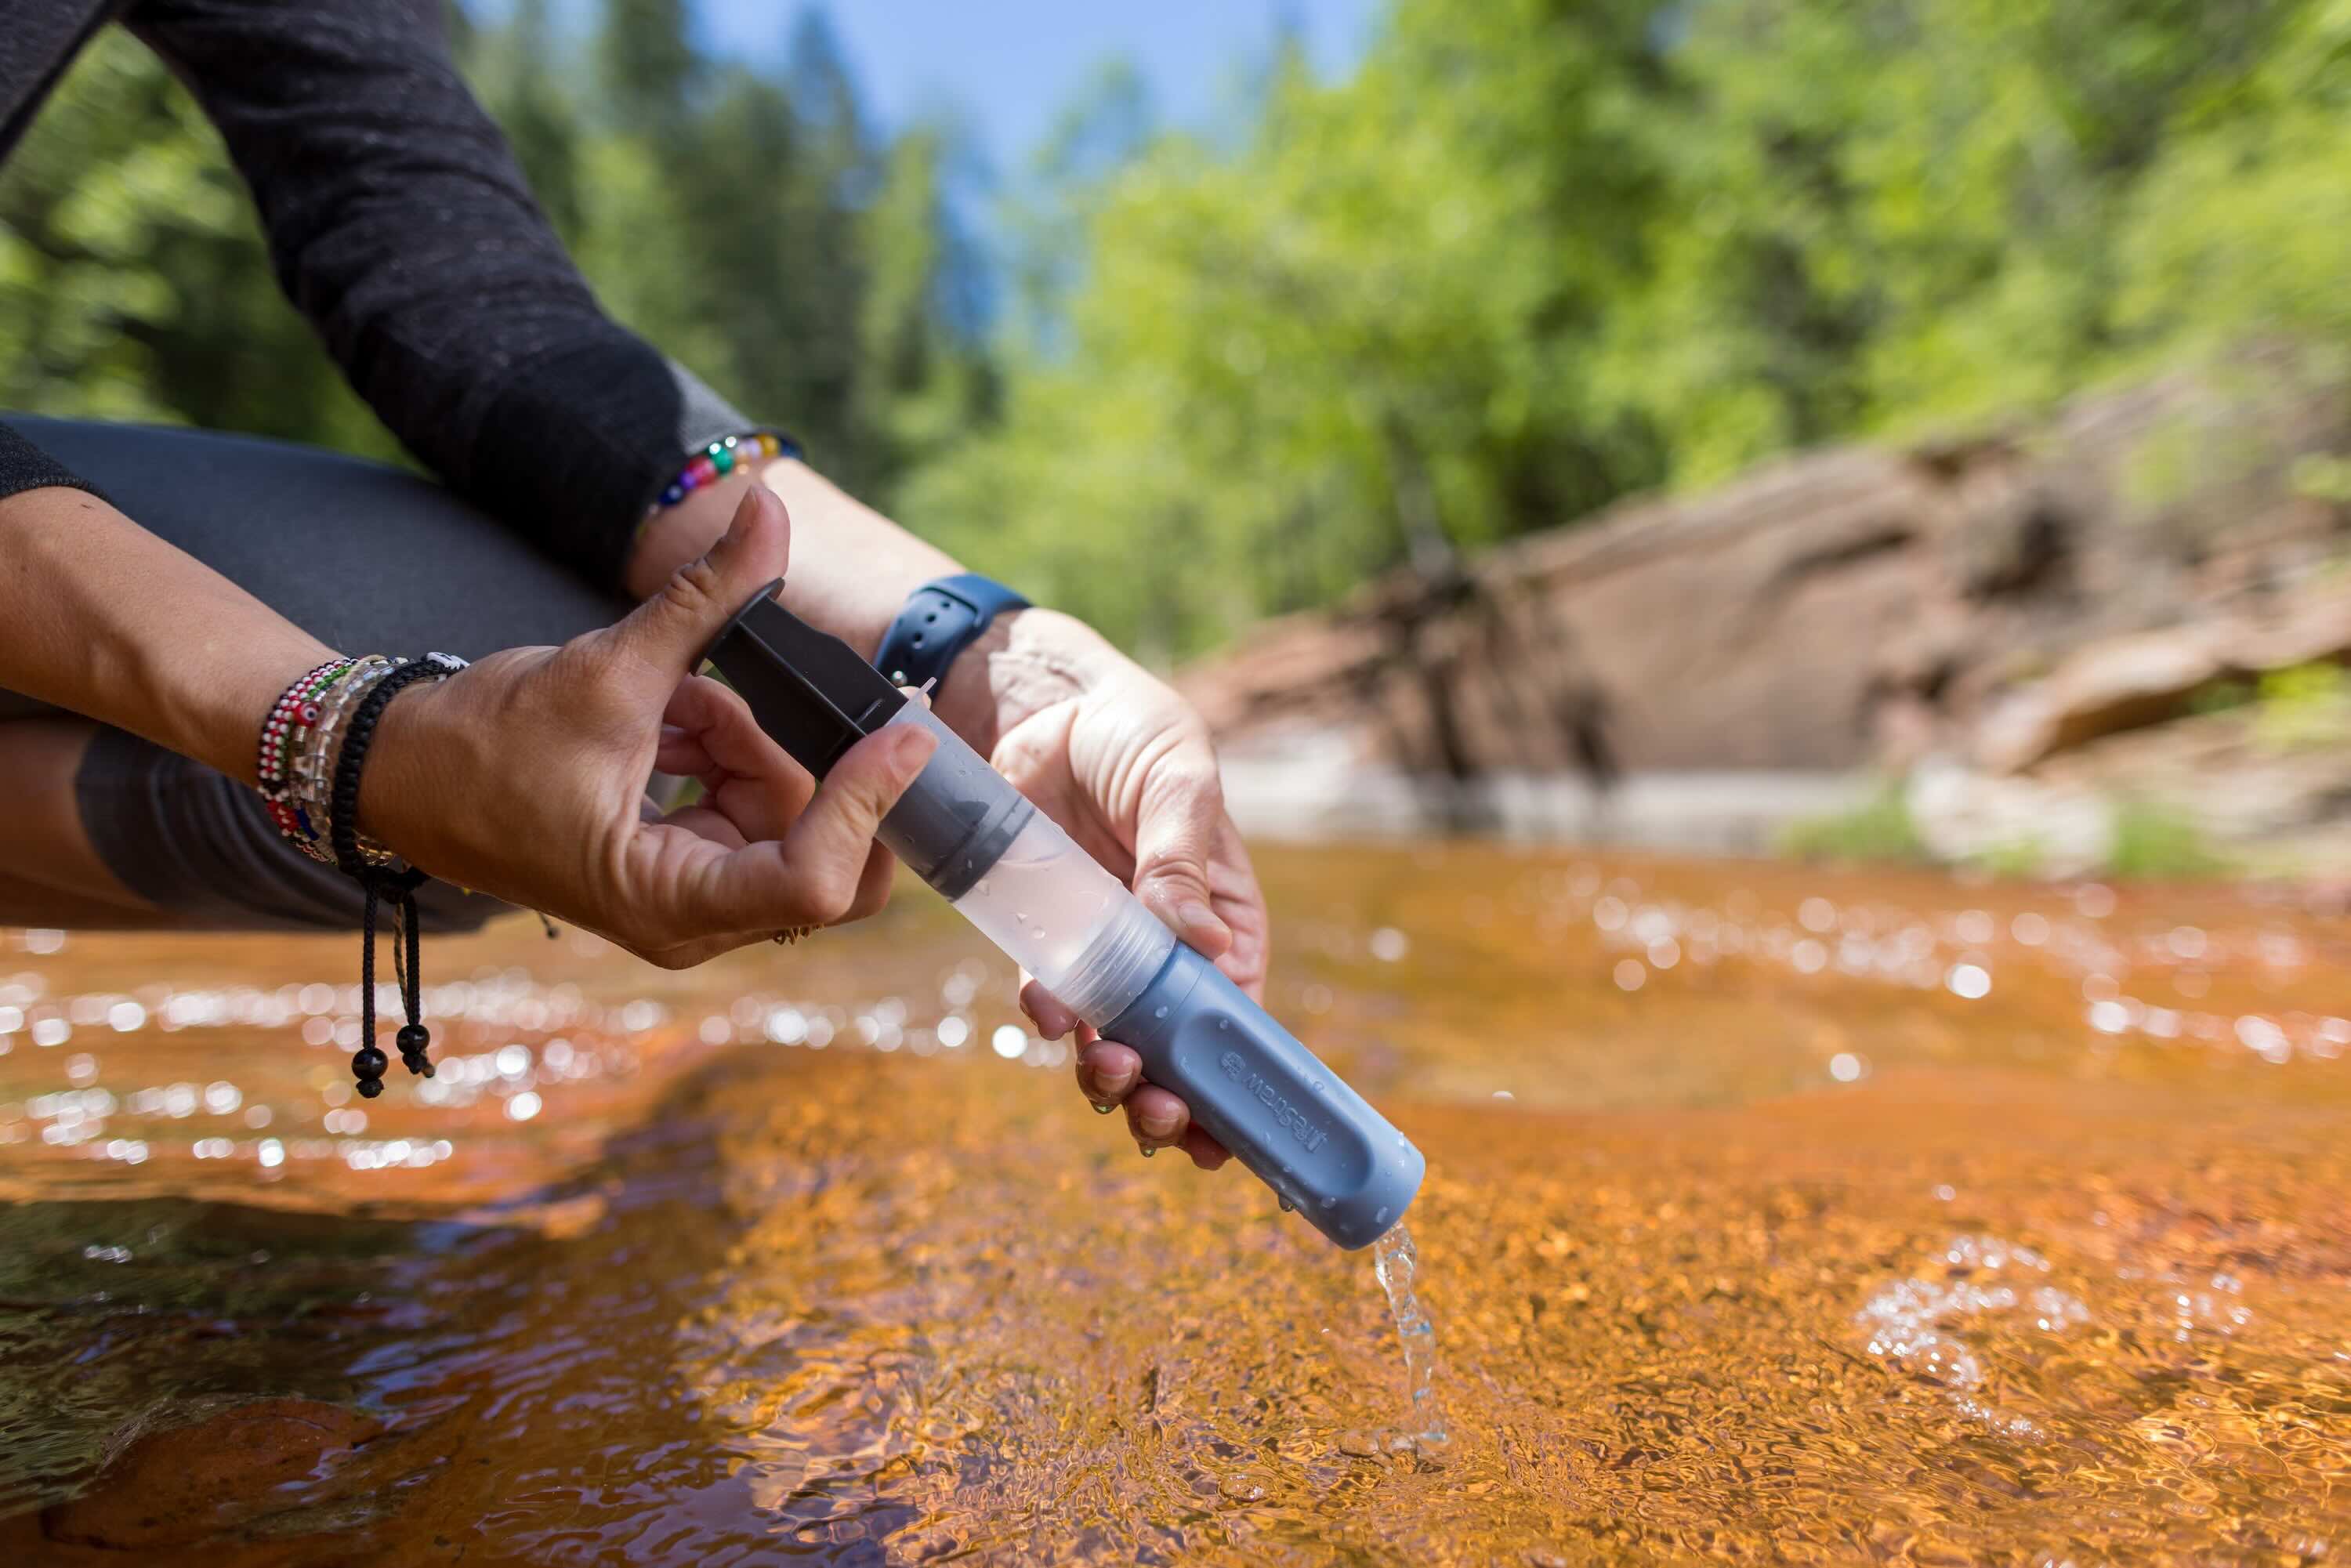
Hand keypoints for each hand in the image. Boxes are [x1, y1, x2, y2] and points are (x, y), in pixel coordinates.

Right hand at [360, 489, 935, 967]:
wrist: (405, 770)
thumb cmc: (484, 745)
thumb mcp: (609, 667)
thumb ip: (705, 596)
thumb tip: (766, 507)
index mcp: (669, 905)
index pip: (813, 881)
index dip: (867, 806)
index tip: (900, 734)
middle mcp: (691, 920)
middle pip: (821, 854)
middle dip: (815, 766)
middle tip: (805, 693)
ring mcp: (692, 896)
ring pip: (788, 815)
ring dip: (750, 743)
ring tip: (676, 700)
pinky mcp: (687, 864)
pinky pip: (750, 802)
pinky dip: (727, 749)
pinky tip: (672, 715)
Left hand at [940, 611, 1268, 1169]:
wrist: (1048, 706)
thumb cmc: (1140, 735)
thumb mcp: (1179, 783)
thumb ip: (1182, 860)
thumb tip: (1202, 941)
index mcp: (1226, 922)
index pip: (1238, 1017)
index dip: (1229, 1080)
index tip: (1219, 1128)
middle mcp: (1171, 952)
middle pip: (1177, 1051)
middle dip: (1167, 1097)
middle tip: (1151, 1104)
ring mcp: (1108, 952)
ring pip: (1114, 1044)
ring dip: (1110, 1080)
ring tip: (1105, 1070)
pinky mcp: (1051, 937)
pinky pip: (1052, 1000)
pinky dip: (1050, 1019)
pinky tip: (1048, 1011)